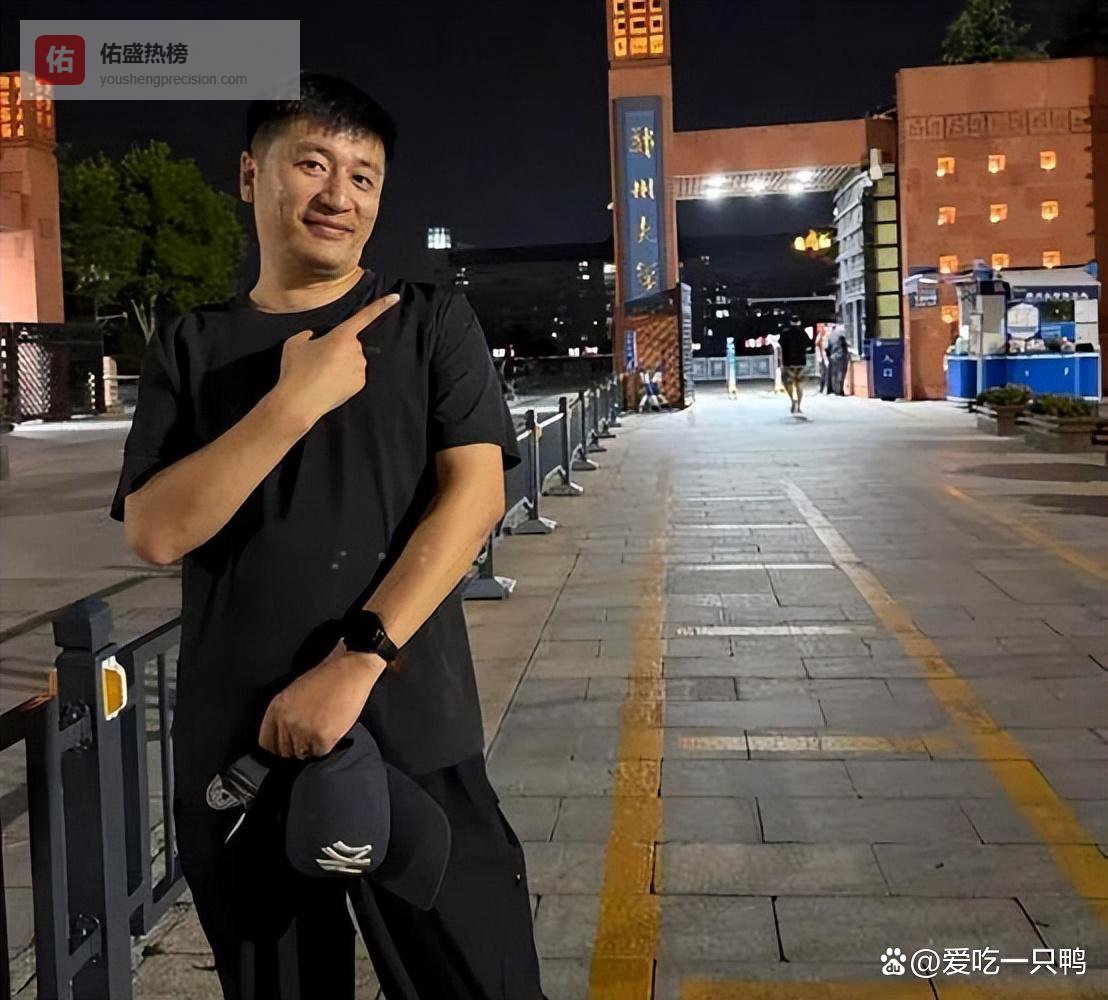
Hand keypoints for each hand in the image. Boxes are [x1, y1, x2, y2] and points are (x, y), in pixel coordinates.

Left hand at [258, 640, 385, 758]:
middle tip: (311, 734)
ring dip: (313, 746)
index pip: (267, 743)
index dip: (278, 747)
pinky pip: (320, 753)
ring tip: (323, 727)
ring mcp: (303, 732)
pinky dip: (327, 744)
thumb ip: (285, 714)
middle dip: (297, 746)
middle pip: (285, 752)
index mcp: (276, 710)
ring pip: (303, 754)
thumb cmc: (326, 678)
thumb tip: (282, 735)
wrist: (350, 671)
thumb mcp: (294, 692)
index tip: (287, 747)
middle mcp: (286, 722)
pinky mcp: (322, 738)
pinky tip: (332, 728)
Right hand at [273, 293, 399, 427]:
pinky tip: (328, 382)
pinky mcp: (359, 384)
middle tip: (319, 358)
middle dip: (339, 347)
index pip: (364, 317)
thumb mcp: (295, 342)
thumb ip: (308, 334)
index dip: (380, 305)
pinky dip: (344, 376)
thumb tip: (313, 337)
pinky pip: (354, 374)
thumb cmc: (296, 370)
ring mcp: (360, 369)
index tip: (395, 297)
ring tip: (321, 373)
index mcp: (342, 336)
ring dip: (341, 362)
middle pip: (351, 343)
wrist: (299, 401)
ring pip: (353, 359)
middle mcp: (356, 351)